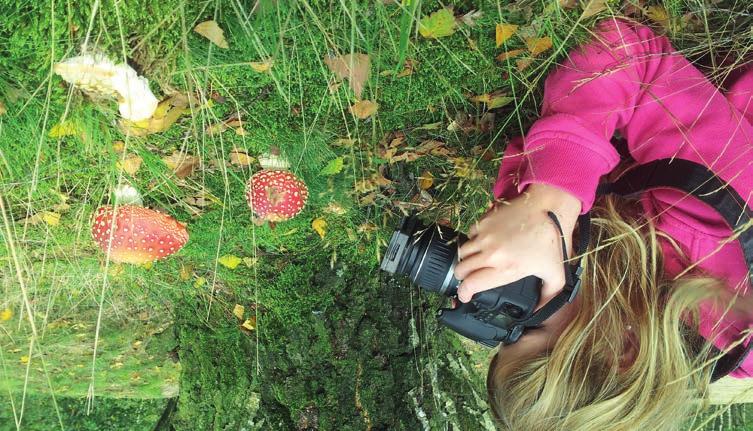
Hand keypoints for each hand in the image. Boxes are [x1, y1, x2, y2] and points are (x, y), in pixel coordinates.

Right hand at [454, 184, 580, 307]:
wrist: (548, 207)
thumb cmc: (552, 239)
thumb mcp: (556, 273)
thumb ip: (548, 296)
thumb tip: (538, 310)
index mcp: (506, 269)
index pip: (471, 284)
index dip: (463, 293)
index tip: (464, 296)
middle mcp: (491, 254)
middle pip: (461, 269)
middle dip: (461, 278)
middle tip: (467, 279)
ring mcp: (485, 236)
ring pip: (462, 252)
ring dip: (464, 260)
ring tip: (471, 263)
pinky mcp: (484, 222)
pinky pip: (469, 235)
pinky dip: (471, 242)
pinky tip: (480, 244)